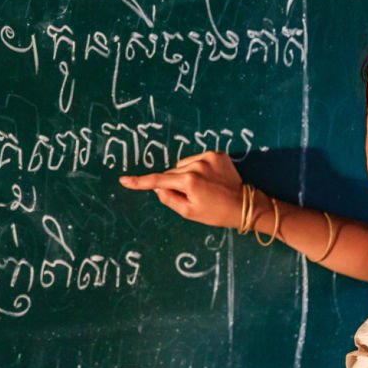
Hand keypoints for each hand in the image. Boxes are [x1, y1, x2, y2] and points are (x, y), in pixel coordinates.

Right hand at [118, 151, 243, 228]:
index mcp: (189, 182)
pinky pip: (198, 159)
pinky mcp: (217, 154)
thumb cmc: (216, 213)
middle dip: (174, 182)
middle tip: (190, 196)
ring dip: (186, 174)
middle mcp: (197, 165)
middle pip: (172, 172)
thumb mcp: (190, 213)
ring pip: (184, 164)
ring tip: (202, 188)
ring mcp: (208, 157)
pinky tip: (210, 179)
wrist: (244, 205)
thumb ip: (170, 199)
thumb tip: (158, 188)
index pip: (158, 181)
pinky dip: (198, 168)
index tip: (123, 180)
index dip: (139, 182)